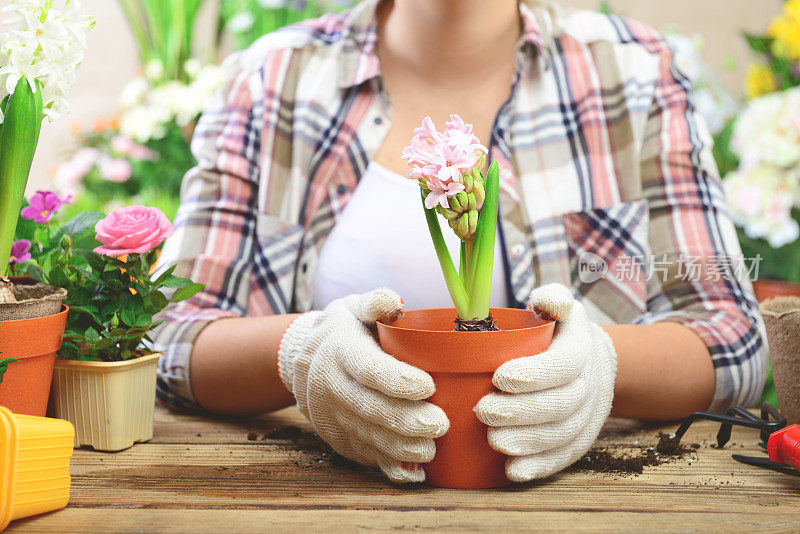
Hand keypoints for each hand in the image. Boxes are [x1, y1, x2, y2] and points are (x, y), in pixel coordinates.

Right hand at [277, 289, 448, 482]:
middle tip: (440, 424)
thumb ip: (374, 303)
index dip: (397, 380)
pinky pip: (364, 456)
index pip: (368, 368)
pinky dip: (388, 467)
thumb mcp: (352, 308)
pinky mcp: (339, 440)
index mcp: (340, 351)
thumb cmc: (342, 331)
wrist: (300, 361)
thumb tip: (393, 302)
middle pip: (369, 408)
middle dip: (405, 420)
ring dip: (400, 447)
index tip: (428, 386)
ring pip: (368, 436)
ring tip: (431, 450)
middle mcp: (331, 386)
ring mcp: (333, 417)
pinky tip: (413, 473)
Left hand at [475, 283, 616, 481]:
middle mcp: (590, 385)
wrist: (593, 362)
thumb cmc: (560, 331)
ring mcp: (588, 416)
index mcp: (581, 349)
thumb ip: (552, 299)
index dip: (534, 374)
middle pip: (560, 404)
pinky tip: (512, 471)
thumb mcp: (560, 306)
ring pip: (561, 435)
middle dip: (521, 412)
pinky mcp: (580, 440)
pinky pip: (563, 457)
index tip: (498, 377)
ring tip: (494, 441)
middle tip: (484, 411)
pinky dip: (539, 467)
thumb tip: (544, 300)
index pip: (563, 365)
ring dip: (527, 442)